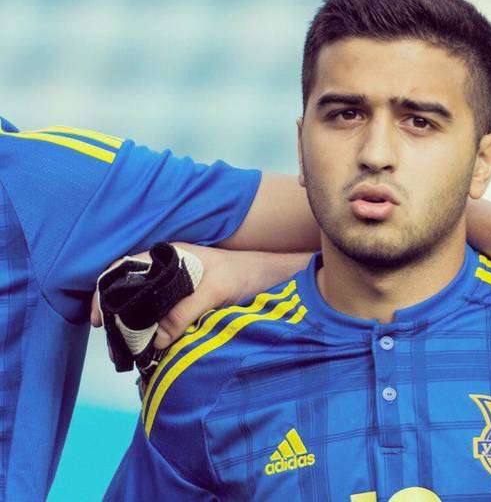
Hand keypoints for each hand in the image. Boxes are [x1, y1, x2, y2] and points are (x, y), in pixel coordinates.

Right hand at [92, 244, 310, 347]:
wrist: (273, 273)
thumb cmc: (246, 272)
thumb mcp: (215, 291)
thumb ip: (185, 312)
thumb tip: (157, 339)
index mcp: (168, 256)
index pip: (124, 268)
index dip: (106, 291)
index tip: (100, 317)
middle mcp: (168, 267)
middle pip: (131, 290)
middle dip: (119, 316)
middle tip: (116, 345)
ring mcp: (178, 282)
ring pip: (147, 304)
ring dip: (137, 326)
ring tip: (133, 351)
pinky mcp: (189, 298)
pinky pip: (164, 312)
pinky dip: (156, 328)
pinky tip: (155, 345)